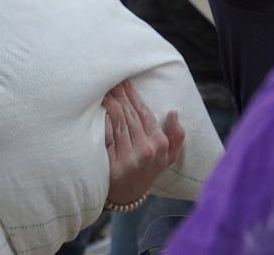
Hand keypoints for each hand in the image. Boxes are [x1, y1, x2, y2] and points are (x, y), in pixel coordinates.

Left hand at [103, 79, 185, 206]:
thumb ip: (175, 136)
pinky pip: (108, 136)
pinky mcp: (116, 165)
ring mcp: (131, 158)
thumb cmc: (147, 169)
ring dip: (110, 102)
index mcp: (161, 144)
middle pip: (130, 114)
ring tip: (103, 88)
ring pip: (119, 121)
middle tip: (109, 78)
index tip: (124, 79)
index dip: (133, 94)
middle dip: (120, 93)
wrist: (128, 195)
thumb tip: (174, 112)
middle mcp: (148, 150)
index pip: (144, 112)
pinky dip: (103, 119)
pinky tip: (97, 107)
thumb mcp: (168, 157)